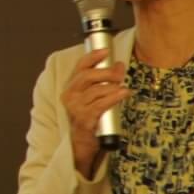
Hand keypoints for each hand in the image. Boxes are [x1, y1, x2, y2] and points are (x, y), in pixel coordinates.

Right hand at [60, 47, 127, 175]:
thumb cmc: (89, 116)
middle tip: (120, 72)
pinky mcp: (84, 118)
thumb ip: (102, 81)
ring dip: (112, 86)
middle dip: (106, 72)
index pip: (79, 66)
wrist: (82, 142)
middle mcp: (69, 95)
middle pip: (87, 76)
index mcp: (71, 87)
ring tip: (123, 86)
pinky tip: (123, 93)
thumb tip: (119, 65)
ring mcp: (75, 108)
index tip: (105, 51)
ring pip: (96, 90)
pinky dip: (114, 97)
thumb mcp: (92, 96)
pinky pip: (101, 104)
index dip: (92, 57)